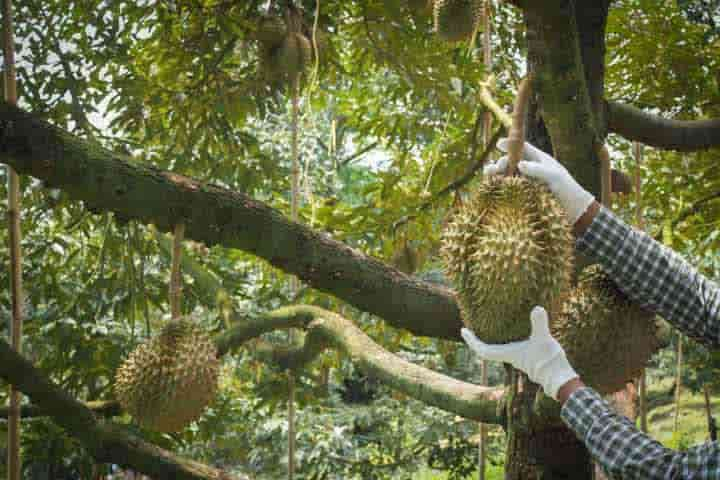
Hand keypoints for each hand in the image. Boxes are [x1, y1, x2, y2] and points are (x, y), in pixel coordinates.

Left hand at [461, 306, 577, 400]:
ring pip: (500, 350)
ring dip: (492, 341)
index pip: (483, 350)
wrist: (561, 380)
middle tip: (470, 328)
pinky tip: (514, 333)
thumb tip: (537, 308)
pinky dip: (507, 341)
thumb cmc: (549, 362)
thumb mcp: (543, 339)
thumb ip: (539, 324)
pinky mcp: (529, 360)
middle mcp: (511, 358)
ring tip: (489, 327)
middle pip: (487, 350)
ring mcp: (520, 360)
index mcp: (509, 354)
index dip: (472, 341)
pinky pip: (512, 350)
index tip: (463, 331)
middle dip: (477, 340)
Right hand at [484, 139, 595, 224]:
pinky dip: (499, 187)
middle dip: (499, 163)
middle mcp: (530, 169)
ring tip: (487, 176)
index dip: (510, 144)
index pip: (522, 148)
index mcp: (538, 160)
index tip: (498, 144)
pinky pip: (508, 189)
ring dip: (496, 174)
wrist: (573, 211)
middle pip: (510, 162)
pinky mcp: (523, 196)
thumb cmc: (566, 189)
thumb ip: (537, 169)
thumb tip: (519, 164)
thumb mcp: (554, 176)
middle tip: (493, 168)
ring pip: (507, 175)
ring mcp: (526, 183)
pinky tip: (492, 188)